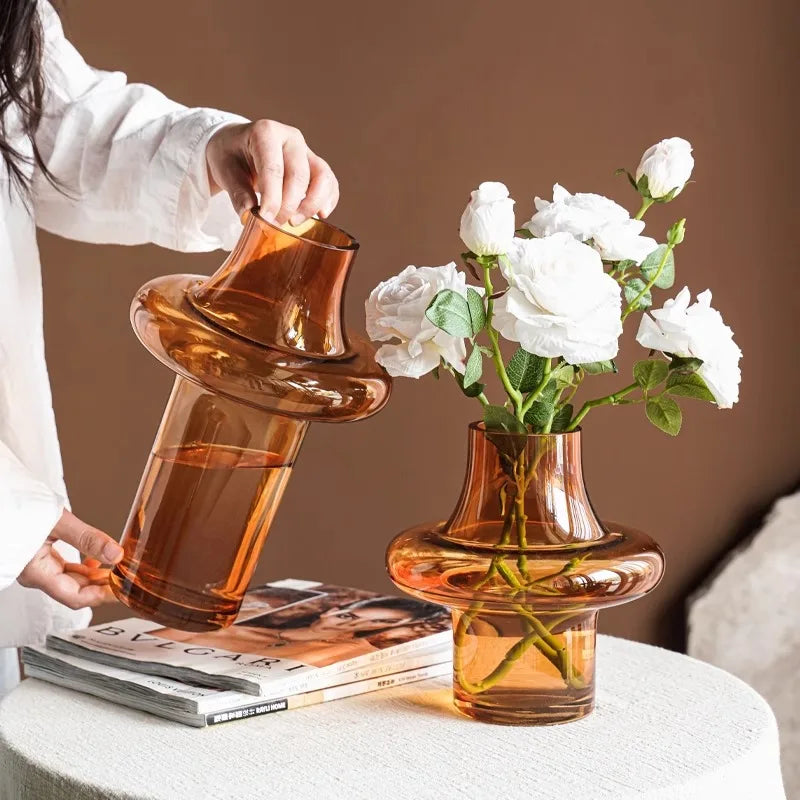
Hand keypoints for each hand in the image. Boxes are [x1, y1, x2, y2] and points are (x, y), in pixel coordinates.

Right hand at [17, 510, 123, 609]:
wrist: (1, 497)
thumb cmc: (15, 508)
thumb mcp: (58, 522)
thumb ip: (87, 539)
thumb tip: (115, 554)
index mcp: (36, 572)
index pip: (75, 597)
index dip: (101, 596)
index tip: (122, 590)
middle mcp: (35, 574)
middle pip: (75, 590)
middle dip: (103, 586)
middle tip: (126, 577)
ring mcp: (37, 567)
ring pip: (71, 580)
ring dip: (95, 576)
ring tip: (117, 569)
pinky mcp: (39, 557)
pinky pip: (65, 569)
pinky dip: (84, 567)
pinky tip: (97, 561)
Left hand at [206, 120, 338, 225]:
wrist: (237, 146)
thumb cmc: (230, 155)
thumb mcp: (224, 170)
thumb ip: (237, 192)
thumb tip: (248, 216)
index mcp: (266, 132)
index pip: (273, 168)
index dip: (272, 198)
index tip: (265, 220)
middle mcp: (291, 138)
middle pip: (299, 175)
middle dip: (288, 205)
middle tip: (274, 225)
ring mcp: (306, 151)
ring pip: (322, 177)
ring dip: (312, 204)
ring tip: (294, 222)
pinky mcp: (315, 165)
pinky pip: (330, 183)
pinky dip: (328, 200)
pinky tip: (319, 216)